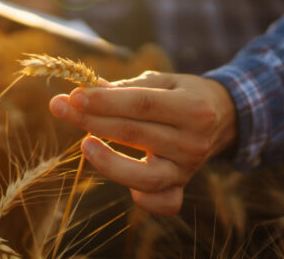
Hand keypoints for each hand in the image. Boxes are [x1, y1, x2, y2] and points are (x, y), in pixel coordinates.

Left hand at [49, 71, 236, 215]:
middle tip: (59, 107)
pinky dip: (144, 199)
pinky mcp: (182, 187)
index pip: (141, 105)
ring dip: (109, 162)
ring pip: (146, 177)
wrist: (224, 117)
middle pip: (135, 134)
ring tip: (85, 145)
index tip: (73, 95)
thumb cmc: (183, 94)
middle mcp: (193, 141)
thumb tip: (85, 91)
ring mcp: (189, 169)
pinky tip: (125, 186)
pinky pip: (163, 202)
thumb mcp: (163, 81)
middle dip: (91, 120)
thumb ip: (127, 87)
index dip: (105, 101)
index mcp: (192, 107)